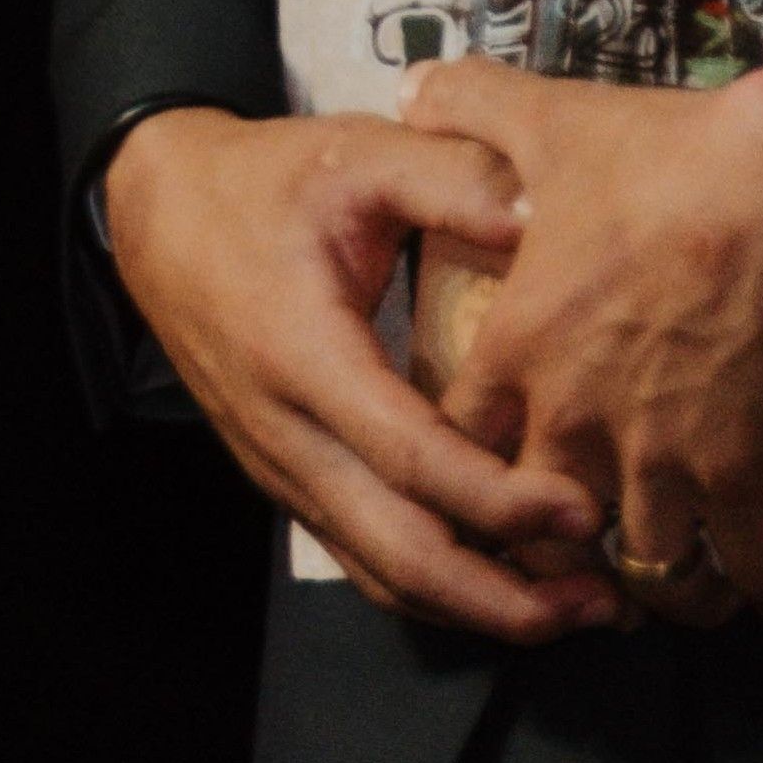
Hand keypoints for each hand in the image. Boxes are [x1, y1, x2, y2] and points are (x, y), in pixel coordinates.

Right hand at [100, 106, 616, 641]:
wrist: (158, 215)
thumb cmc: (263, 184)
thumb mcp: (354, 155)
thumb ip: (454, 179)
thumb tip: (553, 215)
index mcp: (302, 354)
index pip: (409, 458)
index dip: (500, 500)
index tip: (583, 508)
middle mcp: (287, 433)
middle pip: (399, 554)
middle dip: (505, 598)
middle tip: (604, 599)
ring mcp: (284, 468)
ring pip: (383, 575)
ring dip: (481, 608)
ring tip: (578, 608)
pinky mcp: (290, 480)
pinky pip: (366, 558)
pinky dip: (441, 587)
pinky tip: (507, 582)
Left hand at [400, 56, 762, 624]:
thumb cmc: (666, 155)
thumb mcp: (550, 119)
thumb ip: (471, 107)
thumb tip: (411, 83)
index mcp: (518, 348)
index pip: (459, 444)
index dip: (472, 470)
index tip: (497, 481)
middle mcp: (579, 421)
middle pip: (545, 531)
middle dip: (564, 555)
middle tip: (595, 557)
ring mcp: (667, 460)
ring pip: (652, 570)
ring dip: (672, 589)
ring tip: (693, 587)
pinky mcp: (754, 479)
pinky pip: (759, 571)